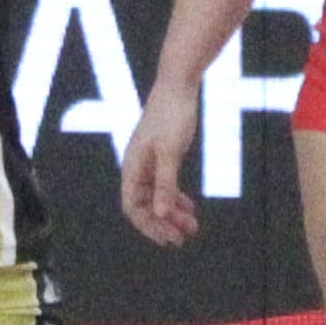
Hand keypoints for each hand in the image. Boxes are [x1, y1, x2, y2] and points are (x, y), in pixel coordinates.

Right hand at [116, 92, 205, 245]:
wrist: (178, 85)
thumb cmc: (171, 115)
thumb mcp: (170, 152)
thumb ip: (166, 183)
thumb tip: (161, 212)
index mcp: (132, 167)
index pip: (133, 207)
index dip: (148, 226)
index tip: (168, 238)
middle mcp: (137, 168)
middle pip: (145, 206)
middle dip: (163, 224)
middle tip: (183, 239)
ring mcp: (150, 163)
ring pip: (157, 198)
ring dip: (172, 214)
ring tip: (192, 227)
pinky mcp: (163, 157)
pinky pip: (166, 186)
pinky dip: (177, 199)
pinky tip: (190, 208)